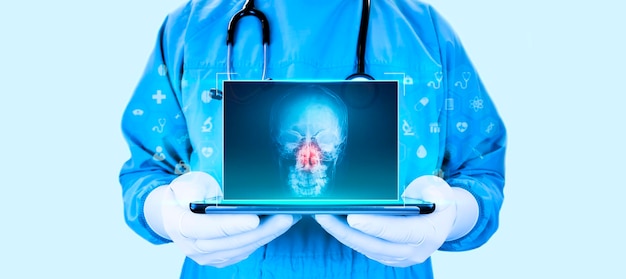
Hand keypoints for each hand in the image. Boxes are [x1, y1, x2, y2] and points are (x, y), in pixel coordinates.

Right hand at [158, 172, 300, 266]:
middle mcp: (194, 247)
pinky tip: (279, 225)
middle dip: (262, 230)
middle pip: (232, 242)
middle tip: (285, 216)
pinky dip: (264, 238)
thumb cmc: (182, 195)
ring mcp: (208, 256)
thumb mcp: (184, 184)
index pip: (207, 229)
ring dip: (268, 234)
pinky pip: (246, 250)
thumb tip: (223, 192)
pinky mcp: (222, 259)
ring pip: (243, 248)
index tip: (254, 219)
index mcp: (180, 226)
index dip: (231, 225)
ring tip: (289, 218)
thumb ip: (198, 188)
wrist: (173, 214)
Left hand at [315, 175, 467, 266]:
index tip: (353, 217)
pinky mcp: (386, 257)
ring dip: (341, 233)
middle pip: (373, 244)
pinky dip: (346, 236)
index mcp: (427, 235)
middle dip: (345, 231)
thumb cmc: (438, 203)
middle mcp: (411, 251)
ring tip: (322, 215)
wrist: (440, 221)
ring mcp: (397, 257)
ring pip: (364, 248)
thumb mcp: (442, 192)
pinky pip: (363, 248)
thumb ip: (436, 193)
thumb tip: (426, 192)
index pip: (399, 232)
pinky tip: (331, 222)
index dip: (376, 226)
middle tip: (324, 215)